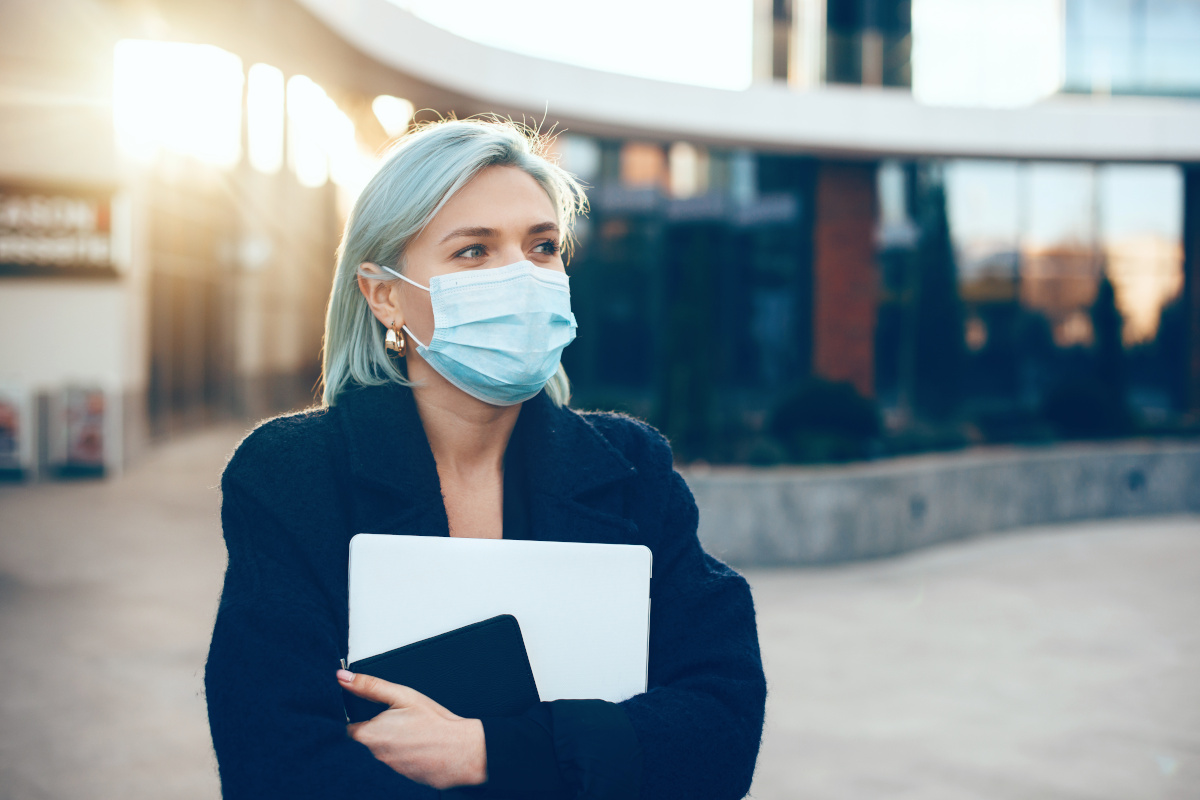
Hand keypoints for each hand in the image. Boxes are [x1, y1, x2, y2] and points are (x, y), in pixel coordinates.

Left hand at [338, 669, 486, 789]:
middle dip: (378, 728)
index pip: (349, 727)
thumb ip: (370, 686)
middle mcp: (375, 755)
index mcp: (370, 734)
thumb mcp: (402, 696)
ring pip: (383, 750)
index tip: (375, 711)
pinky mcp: (404, 776)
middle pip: (366, 739)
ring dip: (393, 741)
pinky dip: (405, 752)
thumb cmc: (434, 723)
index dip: (360, 716)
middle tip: (400, 718)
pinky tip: (420, 744)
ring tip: (414, 730)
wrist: (462, 753)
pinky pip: (398, 762)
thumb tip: (344, 678)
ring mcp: (390, 768)